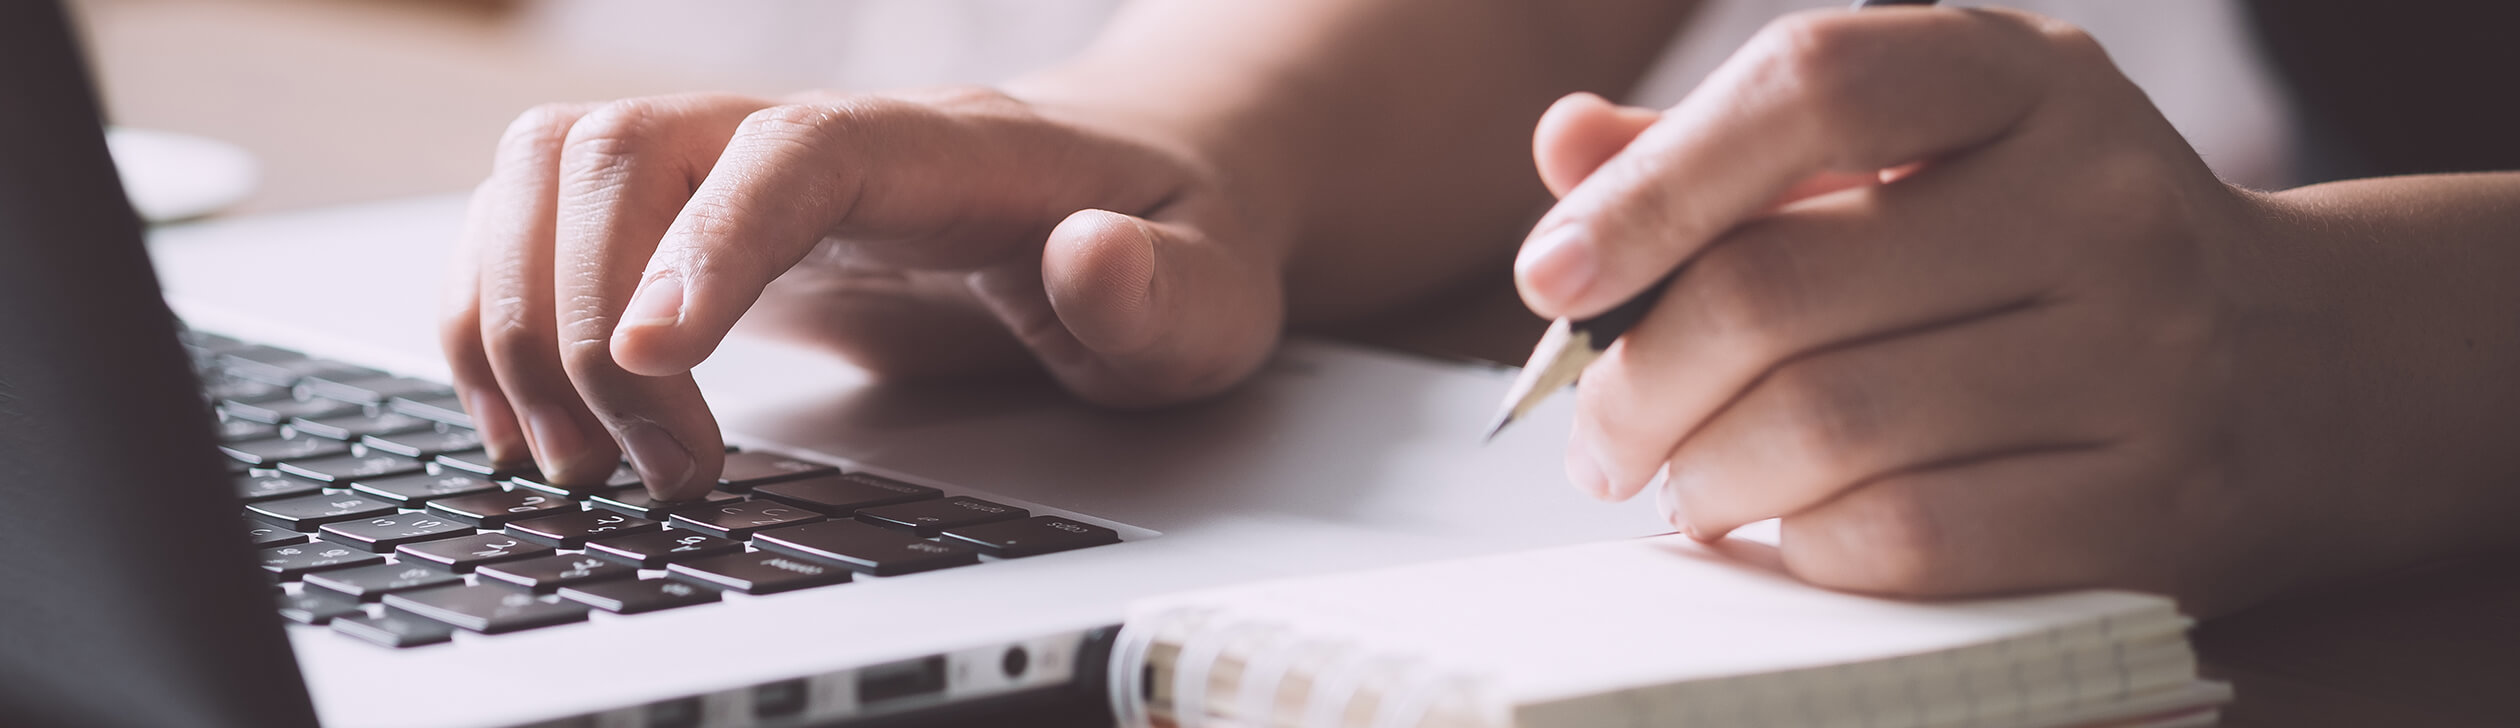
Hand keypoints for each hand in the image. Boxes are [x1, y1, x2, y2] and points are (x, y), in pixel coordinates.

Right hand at [444, 88, 1284, 499]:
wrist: (1140, 201)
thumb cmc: (1166, 245)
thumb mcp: (1206, 292)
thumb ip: (1159, 289)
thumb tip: (1094, 256)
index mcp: (943, 147)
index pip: (797, 153)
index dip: (708, 242)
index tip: (651, 360)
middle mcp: (817, 136)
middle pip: (631, 149)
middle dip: (589, 319)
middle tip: (653, 472)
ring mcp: (740, 168)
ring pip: (554, 168)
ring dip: (516, 315)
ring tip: (581, 461)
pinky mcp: (695, 221)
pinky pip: (540, 220)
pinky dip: (498, 314)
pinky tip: (537, 420)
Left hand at [1516, 8, 2274, 609]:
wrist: (2309, 364)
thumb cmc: (2054, 247)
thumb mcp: (1926, 153)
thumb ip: (1741, 150)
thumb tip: (1567, 150)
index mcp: (2025, 78)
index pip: (1811, 84)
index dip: (1655, 184)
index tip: (1556, 275)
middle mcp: (2101, 197)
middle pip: (1782, 289)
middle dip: (1639, 381)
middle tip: (1599, 434)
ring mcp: (2145, 353)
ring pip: (1829, 427)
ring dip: (1703, 475)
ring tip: (1679, 481)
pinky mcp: (2156, 502)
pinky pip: (1910, 538)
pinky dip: (1803, 547)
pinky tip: (1782, 531)